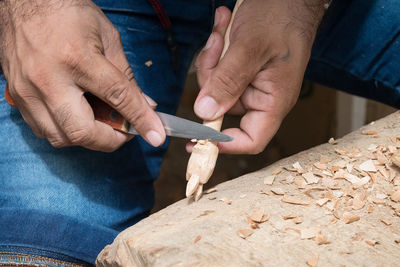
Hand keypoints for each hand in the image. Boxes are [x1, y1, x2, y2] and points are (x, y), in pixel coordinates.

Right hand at [0, 0, 164, 151]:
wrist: (24, 2)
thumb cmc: (68, 13)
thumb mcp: (107, 38)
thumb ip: (126, 76)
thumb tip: (145, 105)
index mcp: (77, 58)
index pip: (117, 97)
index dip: (140, 119)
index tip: (155, 135)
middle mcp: (49, 79)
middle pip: (82, 131)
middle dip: (110, 140)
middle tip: (123, 131)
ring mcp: (28, 90)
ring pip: (60, 137)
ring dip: (87, 138)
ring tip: (101, 123)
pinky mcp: (17, 95)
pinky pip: (42, 129)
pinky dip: (65, 131)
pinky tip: (77, 117)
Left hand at [192, 0, 324, 153]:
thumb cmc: (282, 16)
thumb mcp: (250, 47)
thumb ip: (228, 81)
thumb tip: (205, 114)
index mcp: (273, 100)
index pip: (251, 140)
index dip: (224, 144)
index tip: (196, 138)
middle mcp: (262, 97)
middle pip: (223, 109)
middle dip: (211, 80)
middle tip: (214, 50)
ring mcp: (250, 84)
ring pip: (215, 88)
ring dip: (211, 61)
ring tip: (222, 33)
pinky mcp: (241, 71)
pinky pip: (217, 72)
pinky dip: (214, 52)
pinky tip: (223, 29)